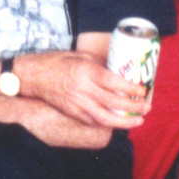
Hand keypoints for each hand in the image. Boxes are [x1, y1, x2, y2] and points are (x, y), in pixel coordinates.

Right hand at [16, 50, 149, 129]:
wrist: (31, 76)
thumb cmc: (54, 61)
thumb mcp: (79, 55)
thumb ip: (99, 62)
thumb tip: (118, 68)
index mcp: (86, 71)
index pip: (114, 82)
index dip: (131, 88)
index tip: (143, 90)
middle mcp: (83, 89)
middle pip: (114, 102)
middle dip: (134, 107)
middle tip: (147, 107)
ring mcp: (76, 103)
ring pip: (105, 118)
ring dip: (124, 122)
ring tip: (138, 121)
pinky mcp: (71, 112)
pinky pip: (92, 121)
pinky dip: (107, 124)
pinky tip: (118, 123)